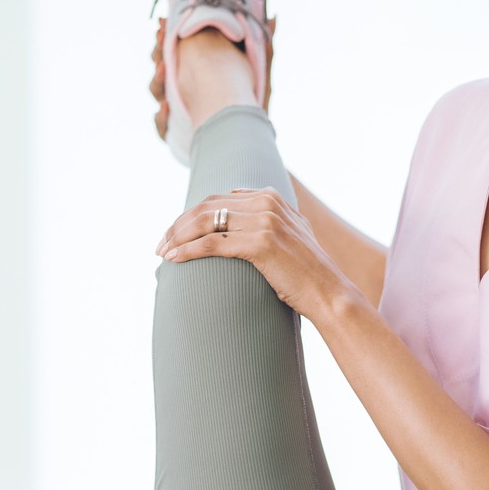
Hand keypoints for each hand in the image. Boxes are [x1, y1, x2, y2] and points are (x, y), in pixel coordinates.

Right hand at [149, 15, 276, 143]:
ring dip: (157, 79)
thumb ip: (265, 50)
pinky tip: (166, 108)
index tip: (165, 21)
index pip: (174, 50)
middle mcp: (182, 90)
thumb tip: (273, 17)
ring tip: (165, 68)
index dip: (166, 36)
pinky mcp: (178, 136)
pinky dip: (160, 118)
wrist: (255, 143)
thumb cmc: (257, 109)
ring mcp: (178, 112)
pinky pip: (161, 127)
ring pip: (156, 93)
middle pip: (160, 67)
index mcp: (196, 72)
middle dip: (157, 51)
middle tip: (161, 38)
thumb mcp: (262, 78)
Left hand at [154, 185, 362, 322]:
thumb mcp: (291, 232)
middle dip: (178, 225)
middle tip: (160, 243)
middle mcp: (267, 203)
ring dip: (177, 237)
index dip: (190, 215)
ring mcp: (264, 221)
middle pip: (207, 207)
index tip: (174, 233)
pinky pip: (212, 243)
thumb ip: (268, 214)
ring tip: (162, 252)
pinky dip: (187, 250)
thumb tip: (237, 204)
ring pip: (205, 222)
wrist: (328, 293)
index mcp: (271, 196)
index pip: (217, 199)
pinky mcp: (260, 243)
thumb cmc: (305, 272)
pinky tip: (173, 259)